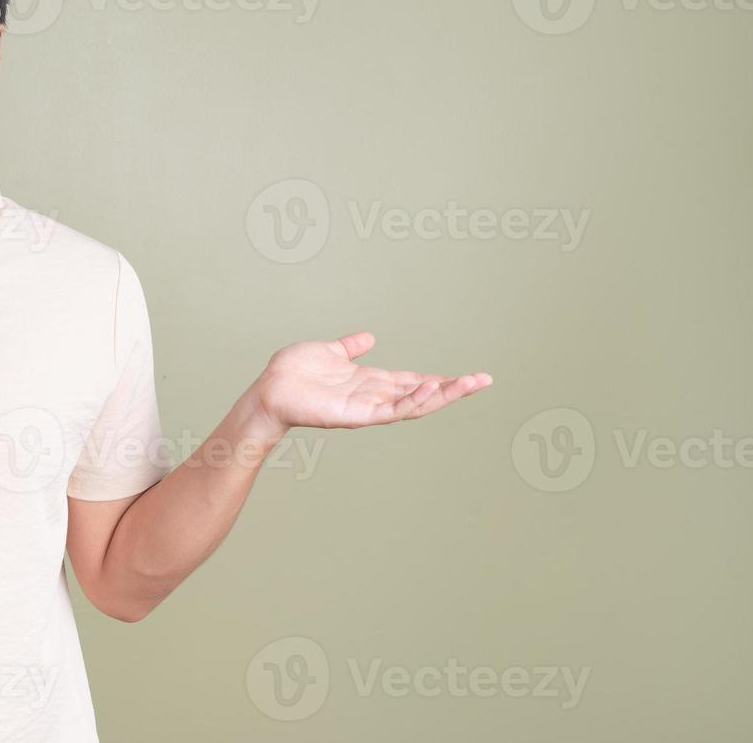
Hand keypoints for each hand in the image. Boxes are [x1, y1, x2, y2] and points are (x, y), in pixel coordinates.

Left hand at [247, 332, 490, 432]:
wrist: (269, 388)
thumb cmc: (293, 373)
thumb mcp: (329, 352)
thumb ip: (350, 347)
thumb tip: (368, 337)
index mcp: (369, 381)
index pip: (412, 380)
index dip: (439, 379)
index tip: (468, 376)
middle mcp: (373, 396)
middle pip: (421, 393)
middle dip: (453, 389)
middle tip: (483, 380)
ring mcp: (367, 407)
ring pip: (414, 404)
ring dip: (443, 395)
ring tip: (469, 383)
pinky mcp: (357, 415)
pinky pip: (391, 410)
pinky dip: (412, 400)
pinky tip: (431, 387)